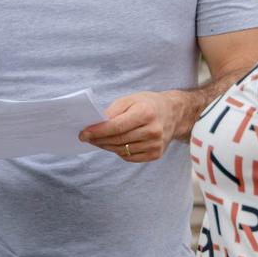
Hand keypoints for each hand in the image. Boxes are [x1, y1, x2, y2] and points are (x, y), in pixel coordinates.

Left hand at [79, 91, 193, 162]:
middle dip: (98, 139)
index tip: (83, 133)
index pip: (116, 126)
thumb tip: (96, 124)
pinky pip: (130, 157)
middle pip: (117, 139)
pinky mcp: (156, 154)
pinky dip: (119, 152)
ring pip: (122, 150)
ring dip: (106, 146)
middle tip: (86, 137)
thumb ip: (113, 111)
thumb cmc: (148, 104)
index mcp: (146, 113)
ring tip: (98, 140)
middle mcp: (152, 130)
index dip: (97, 131)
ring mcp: (155, 144)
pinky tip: (114, 145)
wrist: (173, 113)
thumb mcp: (130, 99)